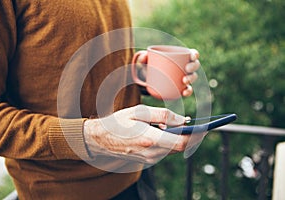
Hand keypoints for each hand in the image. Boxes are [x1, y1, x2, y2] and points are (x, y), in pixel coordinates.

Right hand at [83, 105, 205, 163]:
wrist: (101, 139)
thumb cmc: (118, 122)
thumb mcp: (139, 112)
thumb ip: (163, 115)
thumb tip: (182, 120)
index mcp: (150, 139)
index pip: (182, 142)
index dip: (196, 135)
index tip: (205, 127)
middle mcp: (151, 153)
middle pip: (180, 146)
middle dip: (190, 135)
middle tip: (194, 123)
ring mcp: (149, 159)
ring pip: (173, 149)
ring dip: (178, 137)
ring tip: (173, 125)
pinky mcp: (148, 160)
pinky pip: (165, 151)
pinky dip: (169, 141)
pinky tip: (161, 132)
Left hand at [137, 49, 199, 96]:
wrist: (151, 78)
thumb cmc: (152, 65)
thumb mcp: (147, 61)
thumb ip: (144, 58)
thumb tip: (144, 57)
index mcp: (182, 57)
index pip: (192, 54)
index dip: (194, 54)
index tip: (191, 56)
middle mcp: (186, 67)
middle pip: (195, 65)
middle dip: (193, 66)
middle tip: (186, 68)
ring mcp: (185, 77)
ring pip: (193, 77)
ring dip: (191, 78)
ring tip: (184, 81)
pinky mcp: (182, 87)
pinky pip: (187, 89)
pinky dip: (187, 91)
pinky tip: (184, 93)